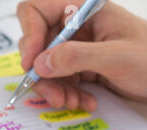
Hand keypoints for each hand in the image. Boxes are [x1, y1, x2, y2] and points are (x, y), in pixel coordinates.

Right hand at [17, 0, 146, 110]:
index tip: (32, 63)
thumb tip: (40, 63)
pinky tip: (83, 101)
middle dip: (42, 72)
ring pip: (44, 66)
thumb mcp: (116, 57)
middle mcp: (74, 26)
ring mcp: (75, 46)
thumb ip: (76, 57)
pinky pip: (57, 79)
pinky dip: (66, 93)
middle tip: (53, 93)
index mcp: (83, 10)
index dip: (29, 35)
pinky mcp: (77, 66)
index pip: (37, 11)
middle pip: (36, 44)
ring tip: (72, 102)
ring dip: (54, 88)